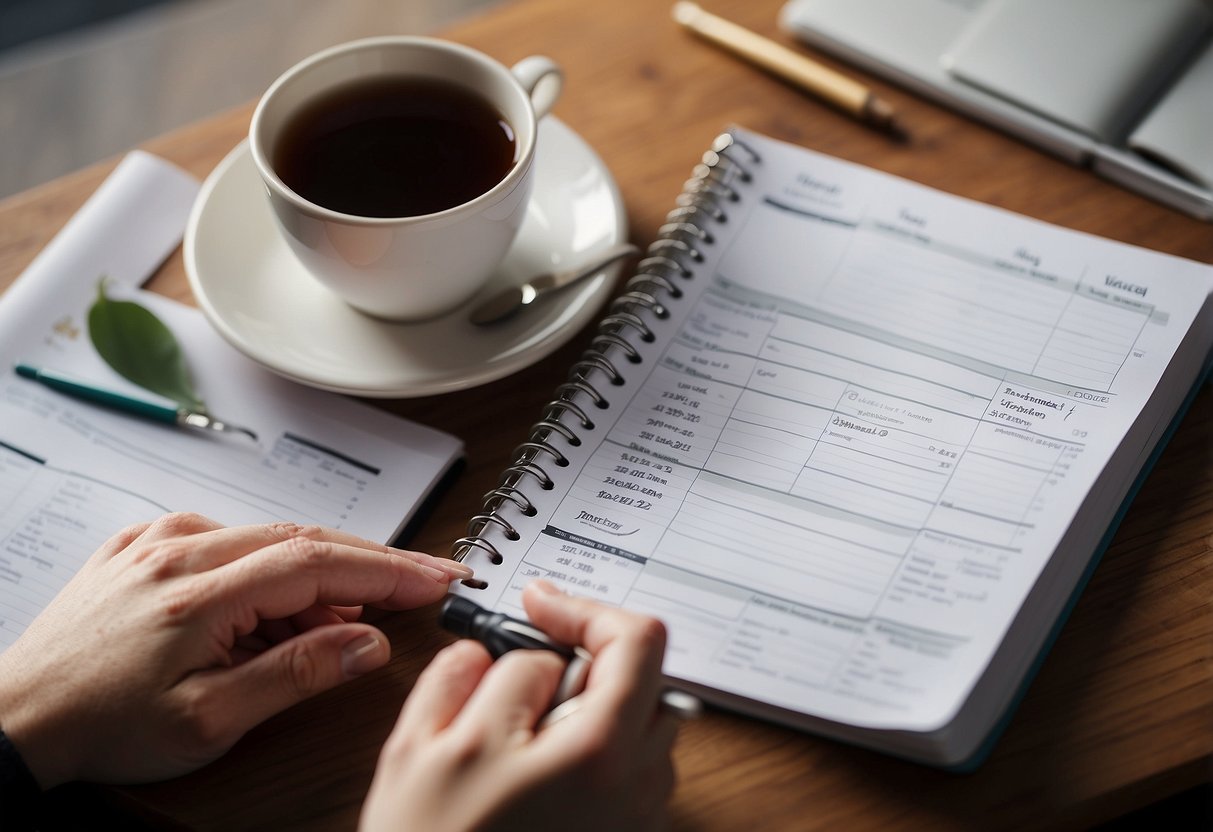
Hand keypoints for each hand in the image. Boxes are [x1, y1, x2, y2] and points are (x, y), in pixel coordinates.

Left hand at [0, 512, 470, 787]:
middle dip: (373, 560)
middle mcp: (179, 549)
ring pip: (270, 536)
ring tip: (339, 621)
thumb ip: (295, 675)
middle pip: (304, 537)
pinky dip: (271, 563)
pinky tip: (277, 602)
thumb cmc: (102, 726)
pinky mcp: (146, 542)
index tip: (437, 578)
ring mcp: (159, 539)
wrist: (16, 717)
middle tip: (423, 582)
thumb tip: (365, 643)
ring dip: (318, 571)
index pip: (319, 562)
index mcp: (197, 593)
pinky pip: (230, 537)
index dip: (388, 568)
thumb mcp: (209, 721)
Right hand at [360, 581, 680, 831]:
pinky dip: (592, 752)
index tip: (543, 605)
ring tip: (522, 742)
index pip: (629, 638)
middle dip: (589, 659)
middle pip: (649, 676)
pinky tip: (533, 781)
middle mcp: (632, 785)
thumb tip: (487, 649)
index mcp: (594, 753)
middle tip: (528, 676)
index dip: (582, 608)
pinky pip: (630, 771)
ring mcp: (635, 816)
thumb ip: (459, 676)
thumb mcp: (417, 753)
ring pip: (642, 723)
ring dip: (591, 708)